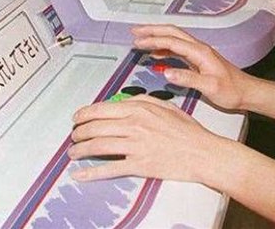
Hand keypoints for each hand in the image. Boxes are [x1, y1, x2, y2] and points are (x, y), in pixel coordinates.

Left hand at [69, 93, 227, 183]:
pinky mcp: (139, 165)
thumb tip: (125, 100)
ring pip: (98, 146)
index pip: (103, 110)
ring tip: (73, 153)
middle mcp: (134, 125)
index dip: (85, 115)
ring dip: (80, 150)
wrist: (202, 152)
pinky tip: (79, 174)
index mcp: (139, 109)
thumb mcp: (167, 106)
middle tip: (74, 137)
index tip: (77, 119)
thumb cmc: (188, 130)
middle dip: (79, 133)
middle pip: (96, 127)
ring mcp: (135, 145)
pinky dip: (91, 172)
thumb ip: (145, 100)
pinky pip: (109, 168)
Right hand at [131, 25, 255, 110]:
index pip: (172, 41)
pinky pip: (177, 49)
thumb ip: (188, 78)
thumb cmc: (232, 90)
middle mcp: (199, 49)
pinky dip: (164, 49)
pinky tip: (156, 54)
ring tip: (141, 40)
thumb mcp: (209, 87)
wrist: (246, 92)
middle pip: (172, 33)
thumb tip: (167, 72)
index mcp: (200, 52)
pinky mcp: (198, 60)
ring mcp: (199, 53)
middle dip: (152, 31)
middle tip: (135, 32)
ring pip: (174, 39)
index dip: (153, 40)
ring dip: (157, 38)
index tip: (138, 42)